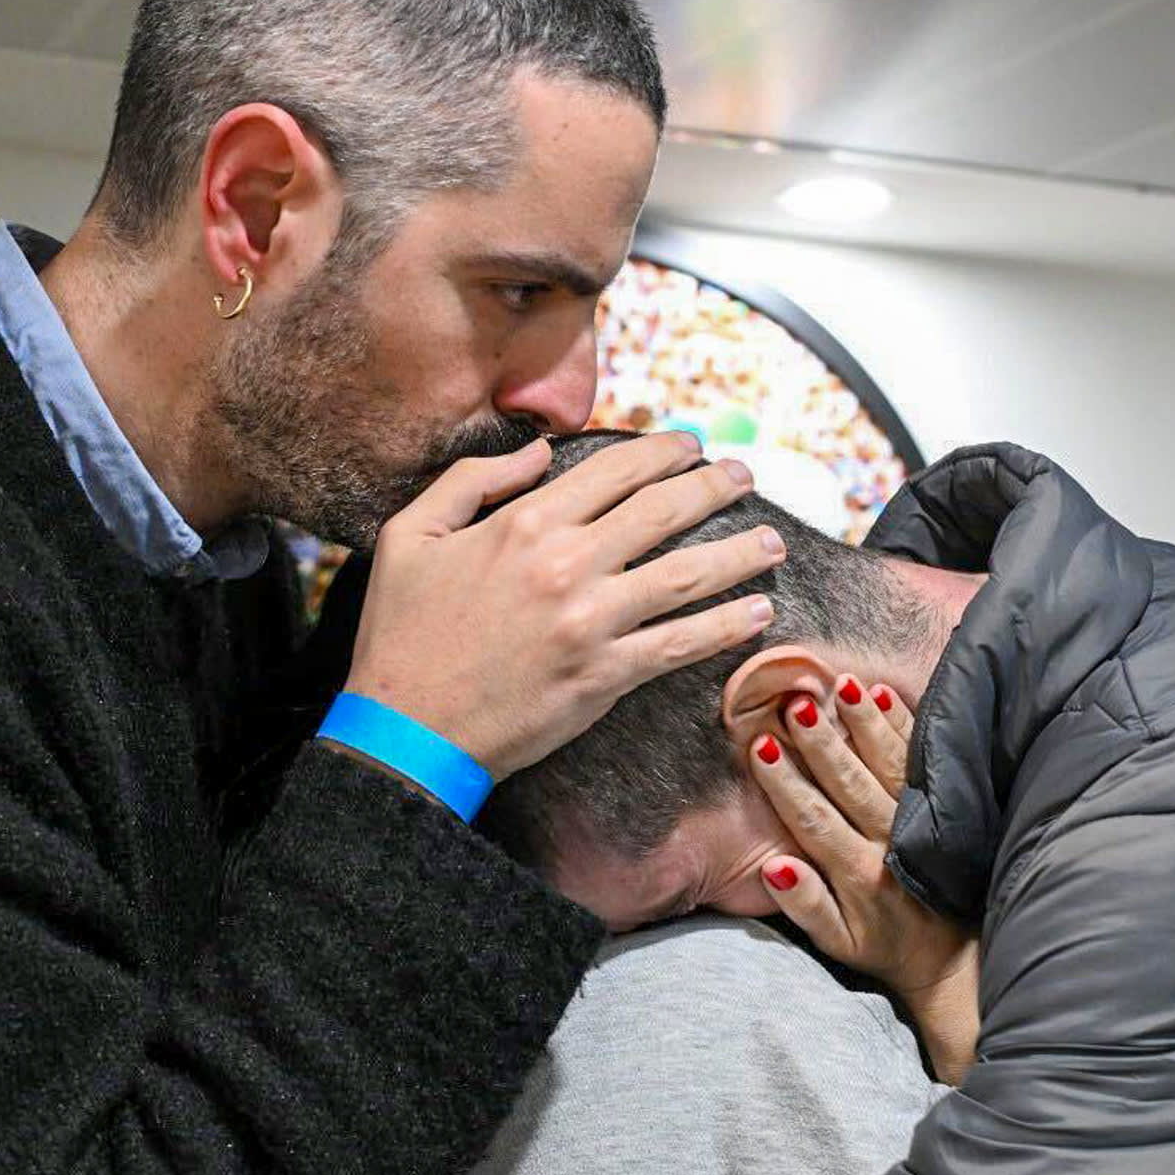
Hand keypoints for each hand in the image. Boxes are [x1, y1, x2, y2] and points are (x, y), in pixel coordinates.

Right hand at [346, 432, 780, 776]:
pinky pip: (679, 644)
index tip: (691, 445)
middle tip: (744, 476)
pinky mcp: (604, 675)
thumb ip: (473, 480)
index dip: (662, 452)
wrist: (406, 728)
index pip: (614, 471)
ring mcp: (591, 621)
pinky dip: (723, 626)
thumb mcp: (410, 535)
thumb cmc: (401, 634)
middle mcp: (566, 564)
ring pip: (685, 574)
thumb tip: (539, 452)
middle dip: (713, 487)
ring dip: (737, 552)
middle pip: (662, 511)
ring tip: (773, 540)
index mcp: (524, 523)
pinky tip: (757, 612)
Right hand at [748, 675, 979, 1080]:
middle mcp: (890, 841)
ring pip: (889, 763)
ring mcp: (921, 821)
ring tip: (842, 687)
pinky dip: (905, 726)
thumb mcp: (839, 942)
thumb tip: (774, 866)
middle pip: (850, 782)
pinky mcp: (944, 807)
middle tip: (796, 704)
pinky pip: (922, 759)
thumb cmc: (886, 946)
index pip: (813, 818)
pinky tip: (886, 696)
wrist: (953, 957)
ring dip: (865, 724)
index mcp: (858, 873)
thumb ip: (806, 905)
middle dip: (821, 742)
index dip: (785, 782)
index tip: (761, 746)